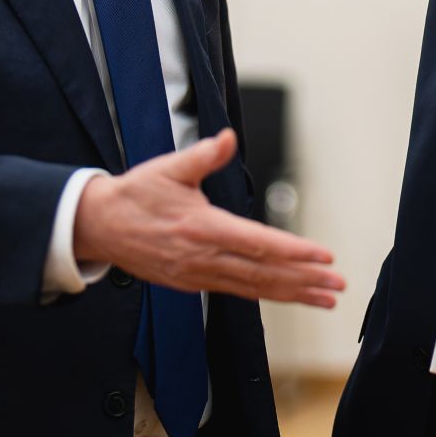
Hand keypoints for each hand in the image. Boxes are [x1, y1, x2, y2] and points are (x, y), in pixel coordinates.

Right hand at [73, 129, 343, 307]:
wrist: (98, 227)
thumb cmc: (135, 195)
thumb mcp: (168, 168)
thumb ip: (203, 156)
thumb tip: (227, 138)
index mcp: (201, 228)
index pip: (257, 243)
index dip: (293, 252)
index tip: (322, 256)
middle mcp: (203, 257)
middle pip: (263, 273)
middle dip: (304, 280)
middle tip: (337, 283)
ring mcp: (198, 275)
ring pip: (254, 287)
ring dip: (293, 293)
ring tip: (325, 297)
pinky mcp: (193, 283)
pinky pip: (238, 290)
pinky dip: (268, 294)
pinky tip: (289, 295)